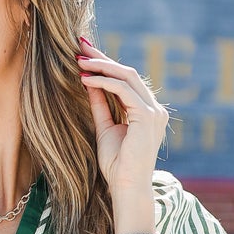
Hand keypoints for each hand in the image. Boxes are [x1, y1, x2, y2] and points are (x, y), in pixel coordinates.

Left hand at [75, 37, 168, 193]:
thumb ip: (100, 105)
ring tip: (78, 62)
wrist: (127, 188)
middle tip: (80, 45)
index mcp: (147, 112)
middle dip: (103, 58)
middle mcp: (155, 109)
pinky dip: (103, 82)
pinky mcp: (147, 117)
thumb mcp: (105, 129)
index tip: (86, 53)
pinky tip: (86, 80)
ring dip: (101, 67)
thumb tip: (89, 82)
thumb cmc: (117, 166)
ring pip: (126, 77)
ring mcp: (154, 112)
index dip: (106, 65)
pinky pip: (123, 90)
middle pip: (128, 73)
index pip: (126, 81)